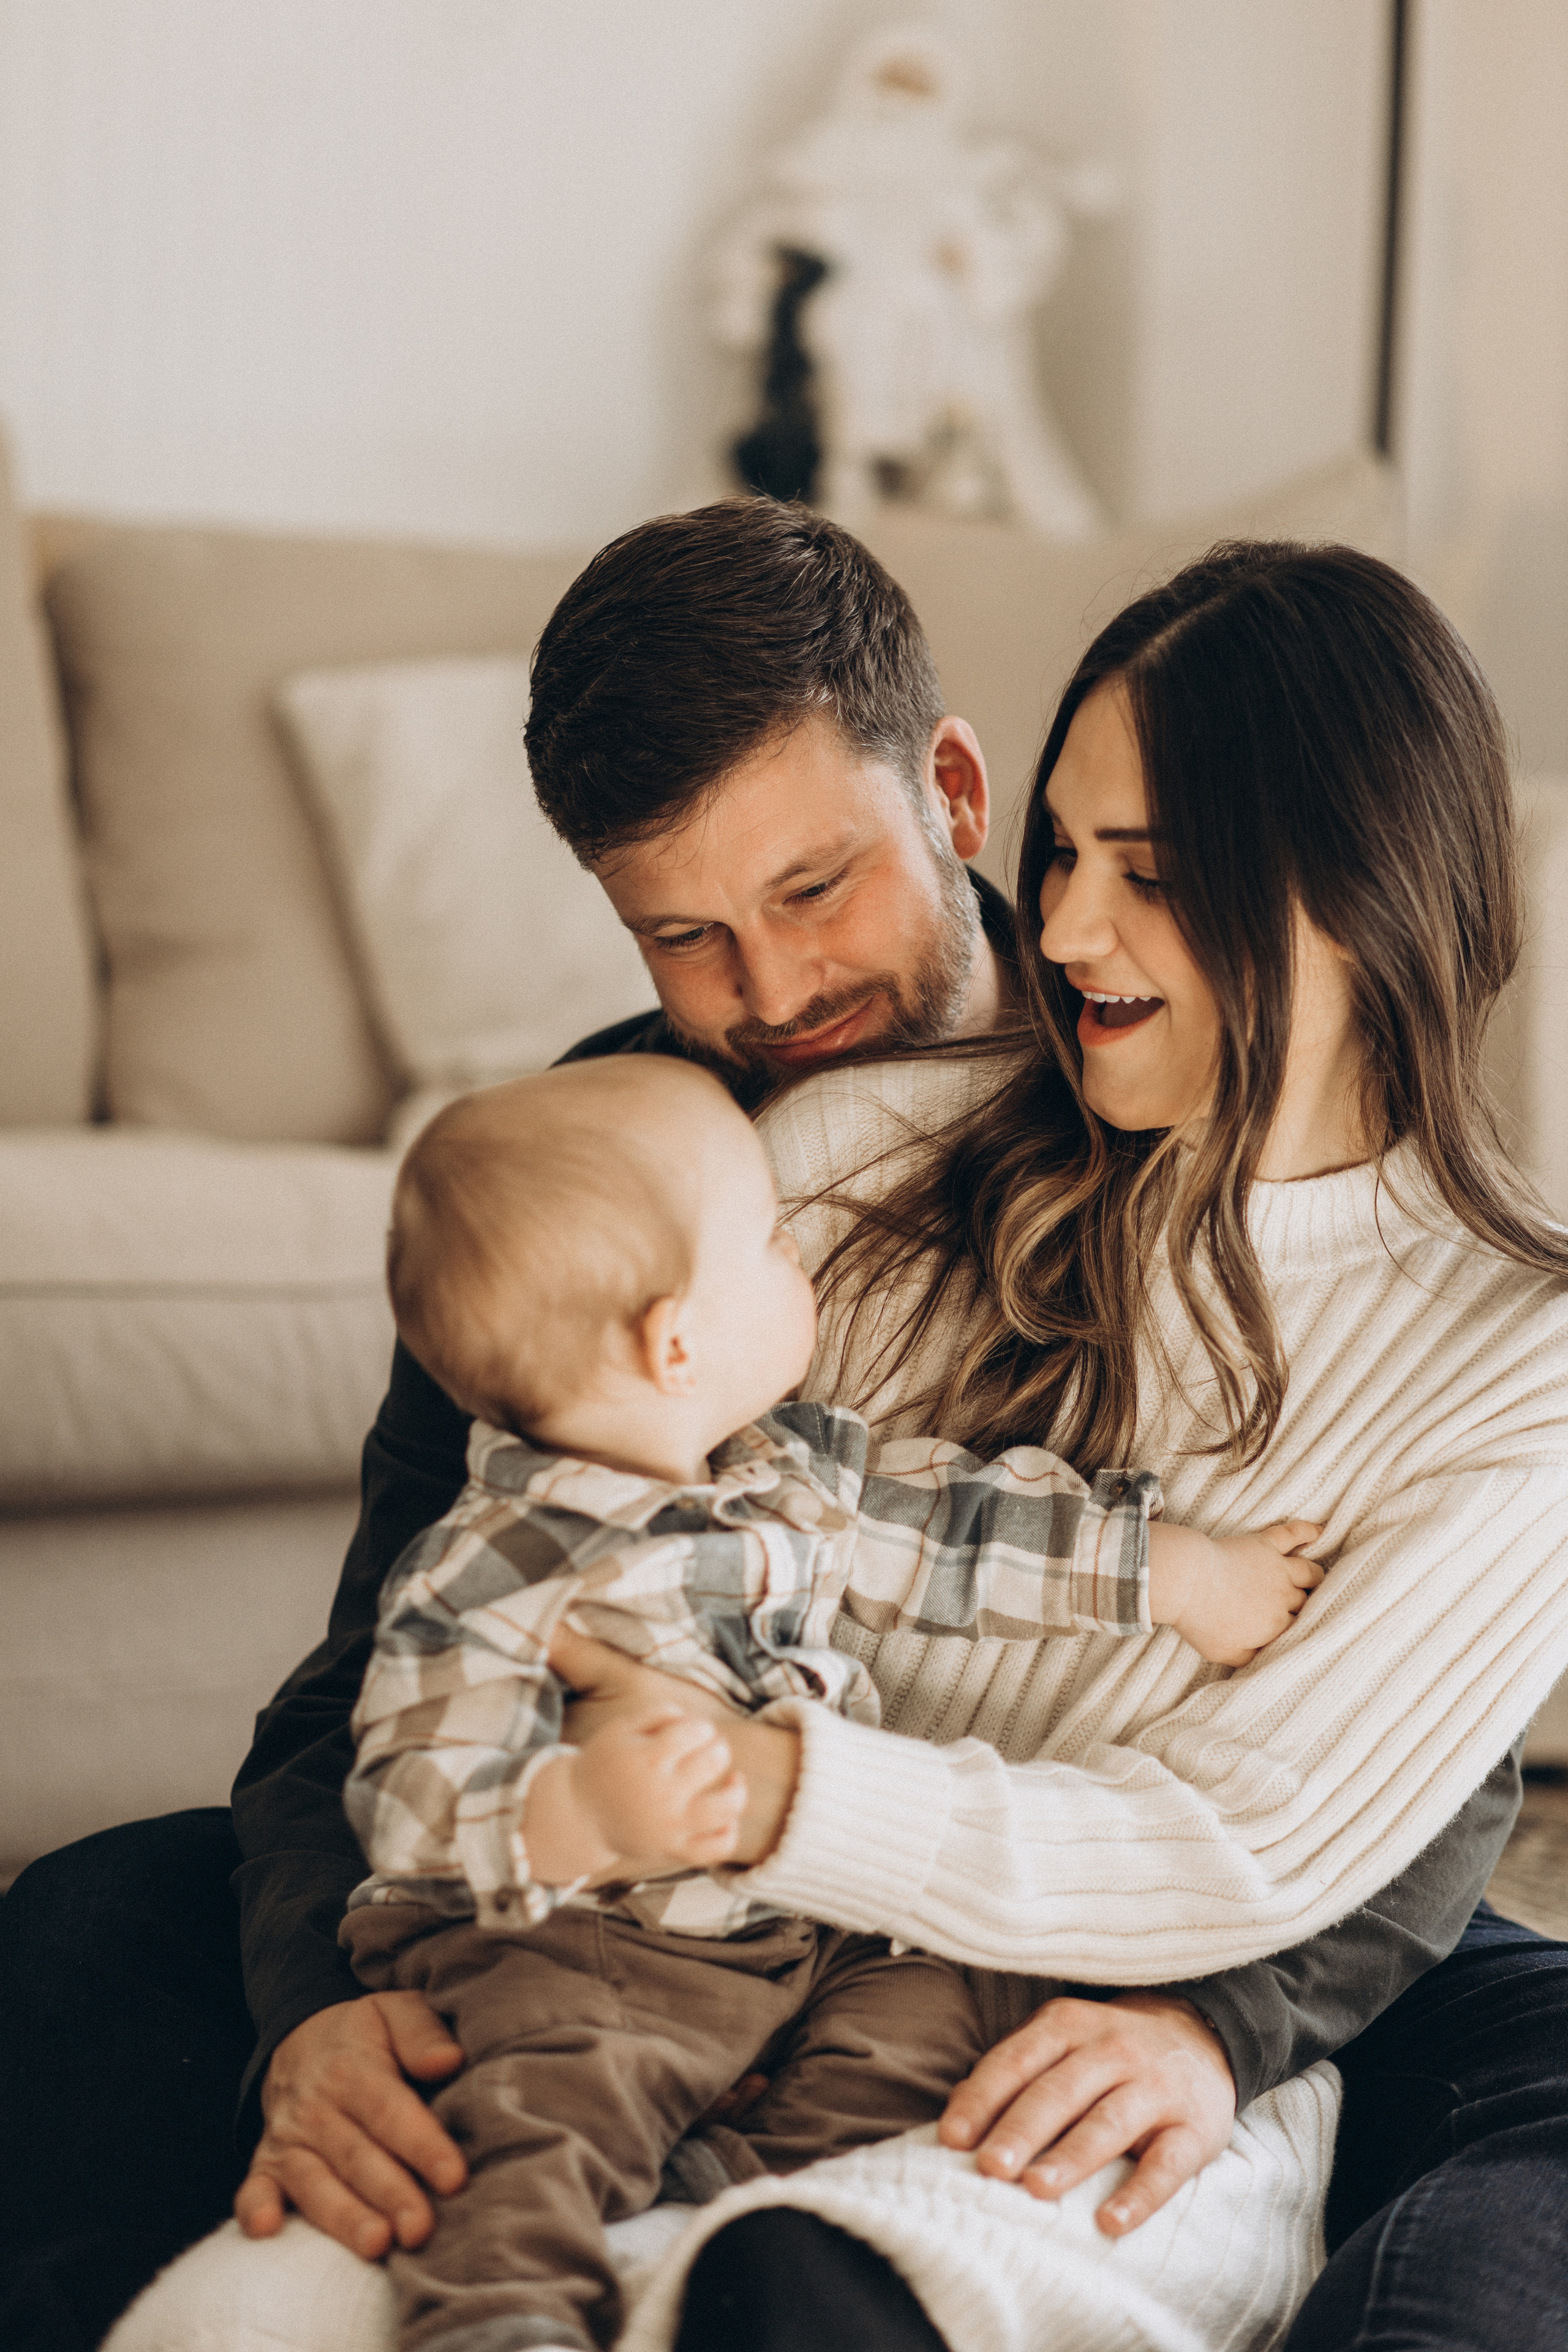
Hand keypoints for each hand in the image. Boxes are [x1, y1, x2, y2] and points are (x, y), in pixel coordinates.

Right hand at [234, 1993, 466, 2258]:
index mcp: (354, 2068)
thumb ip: (422, 2033)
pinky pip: (253, 2189)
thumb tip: (448, 2061)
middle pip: (356, 2155)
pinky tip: (268, 2228)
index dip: (423, 2144)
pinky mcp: (265, 2165)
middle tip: (420, 2229)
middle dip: (390, 2194)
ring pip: (314, 2182)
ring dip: (343, 2216)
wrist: (300, 2037)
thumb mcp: (395, 2012)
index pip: (390, 2110)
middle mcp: (316, 2108)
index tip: (454, 2177)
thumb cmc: (366, 2035)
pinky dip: (255, 2209)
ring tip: (376, 2244)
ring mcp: (288, 2139)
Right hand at [524, 1706, 746, 1881]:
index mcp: (646, 1759)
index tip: (692, 1733)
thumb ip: (659, 1712)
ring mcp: (669, 1826)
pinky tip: (726, 1817)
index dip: (701, 1727)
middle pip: (713, 1763)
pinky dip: (729, 1834)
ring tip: (732, 1780)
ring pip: (723, 1810)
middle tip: (709, 1750)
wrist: (581, 1815)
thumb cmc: (608, 1763)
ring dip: (736, 1791)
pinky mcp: (673, 1851)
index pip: (695, 1732)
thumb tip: (693, 1721)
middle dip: (719, 1749)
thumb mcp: (621, 1728)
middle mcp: (661, 1794)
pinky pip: (713, 1850)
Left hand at [938, 1990, 1236, 2233]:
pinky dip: (1140, 2195)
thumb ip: (1014, 2070)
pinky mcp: (1194, 2128)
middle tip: (989, 2168)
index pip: (1018, 2060)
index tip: (952, 2138)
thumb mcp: (1062, 2042)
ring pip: (1108, 2123)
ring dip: (1071, 2157)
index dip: (984, 2098)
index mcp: (1069, 2024)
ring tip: (1036, 2190)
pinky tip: (1110, 2223)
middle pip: (1059, 2091)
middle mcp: (1113, 2048)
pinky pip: (1167, 2165)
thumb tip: (957, 2109)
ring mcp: (1156, 2087)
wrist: (1203, 2039)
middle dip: (1021, 2130)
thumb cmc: (1109, 2052)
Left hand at [1148, 1518, 1322, 1664]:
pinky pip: (1293, 1534)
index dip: (1298, 1629)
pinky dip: (1308, 1532)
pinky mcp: (1265, 1544)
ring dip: (1315, 1578)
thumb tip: (1266, 1659)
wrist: (1187, 1582)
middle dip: (1307, 1606)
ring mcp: (1276, 1568)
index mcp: (1276, 1625)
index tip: (1296, 1628)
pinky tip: (1320, 1533)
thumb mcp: (1225, 1653)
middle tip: (1304, 1605)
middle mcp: (1284, 1596)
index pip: (1300, 1629)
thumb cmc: (1201, 1620)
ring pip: (1310, 1573)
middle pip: (1306, 1602)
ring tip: (1316, 1580)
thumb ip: (1251, 1659)